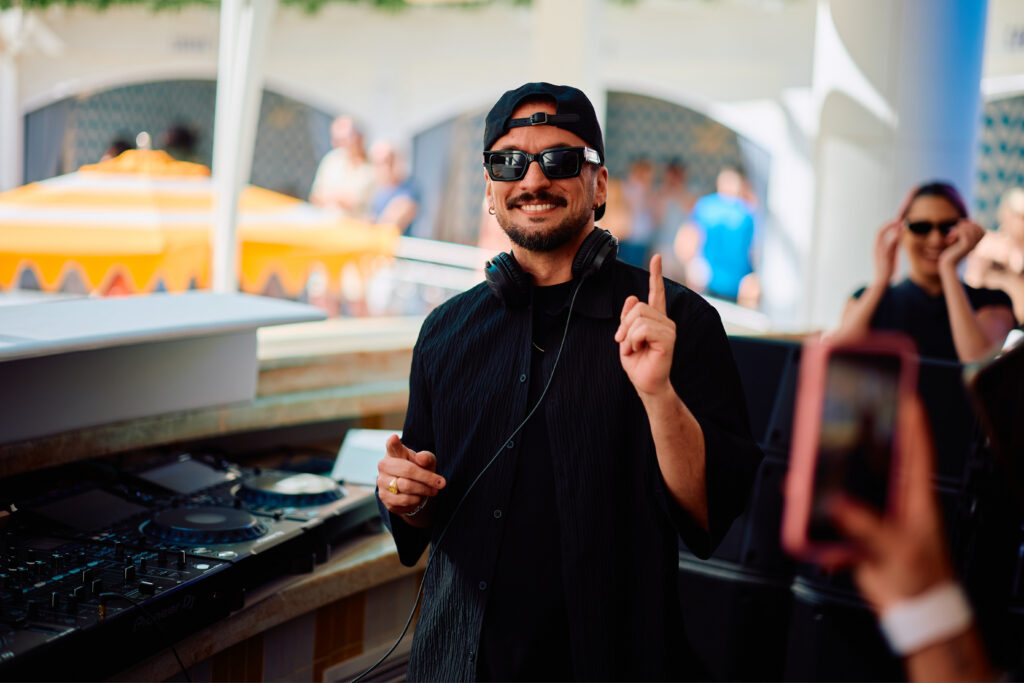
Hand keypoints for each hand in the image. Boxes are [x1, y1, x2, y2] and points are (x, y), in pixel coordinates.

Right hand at [377, 434, 445, 516]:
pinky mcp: (385, 498)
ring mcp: (382, 482)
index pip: (392, 446)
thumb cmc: (419, 470)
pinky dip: (416, 500)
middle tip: (441, 483)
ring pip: (406, 486)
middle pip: (408, 470)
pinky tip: (419, 497)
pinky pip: (404, 500)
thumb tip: (421, 458)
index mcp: (394, 452)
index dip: (393, 442)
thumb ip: (426, 458)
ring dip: (424, 490)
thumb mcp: (427, 462)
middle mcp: (384, 466)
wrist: (414, 491)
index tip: (394, 438)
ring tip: (432, 490)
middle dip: (427, 477)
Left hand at [615, 254, 675, 396]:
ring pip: (638, 317)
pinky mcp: (668, 338)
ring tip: (633, 349)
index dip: (656, 275)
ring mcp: (669, 329)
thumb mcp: (626, 338)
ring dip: (628, 336)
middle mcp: (665, 321)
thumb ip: (628, 319)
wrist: (646, 384)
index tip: (657, 258)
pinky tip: (639, 350)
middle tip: (624, 343)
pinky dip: (633, 340)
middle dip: (624, 325)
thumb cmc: (638, 364)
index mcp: (656, 319)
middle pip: (637, 306)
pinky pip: (642, 329)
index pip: (656, 293)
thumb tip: (632, 297)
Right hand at [827, 396, 953, 611]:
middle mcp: (896, 502)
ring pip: (847, 491)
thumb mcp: (896, 546)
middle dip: (860, 440)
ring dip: (826, 487)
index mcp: (916, 497)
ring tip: (807, 477)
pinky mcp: (859, 536)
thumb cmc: (923, 578)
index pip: (917, 449)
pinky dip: (818, 528)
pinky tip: (810, 531)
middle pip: (876, 461)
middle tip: (843, 419)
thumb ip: (865, 523)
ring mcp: (877, 518)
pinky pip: (832, 524)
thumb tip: (836, 504)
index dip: (912, 420)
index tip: (902, 395)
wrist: (914, 612)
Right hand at [873, 220, 901, 285]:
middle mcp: (876, 248)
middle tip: (899, 220)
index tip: (897, 221)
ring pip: (882, 235)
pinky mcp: (883, 256)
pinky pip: (888, 243)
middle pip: (879, 231)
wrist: (882, 281)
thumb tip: (900, 236)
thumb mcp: (891, 255)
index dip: (888, 225)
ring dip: (891, 227)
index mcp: (877, 247)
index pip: (880, 232)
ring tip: (901, 224)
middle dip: (889, 224)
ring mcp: (878, 251)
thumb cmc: (887, 269)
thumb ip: (894, 245)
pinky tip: (901, 233)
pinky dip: (894, 236)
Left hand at [938, 219, 984, 270]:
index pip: (976, 224)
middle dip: (961, 226)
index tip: (956, 232)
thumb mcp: (958, 237)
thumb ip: (963, 228)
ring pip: (967, 227)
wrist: (948, 262)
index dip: (965, 224)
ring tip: (951, 236)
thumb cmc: (952, 250)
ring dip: (957, 229)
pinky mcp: (967, 244)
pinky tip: (950, 239)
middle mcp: (979, 241)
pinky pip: (963, 231)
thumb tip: (964, 219)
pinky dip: (955, 232)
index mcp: (980, 240)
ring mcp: (974, 243)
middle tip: (952, 234)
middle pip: (973, 224)